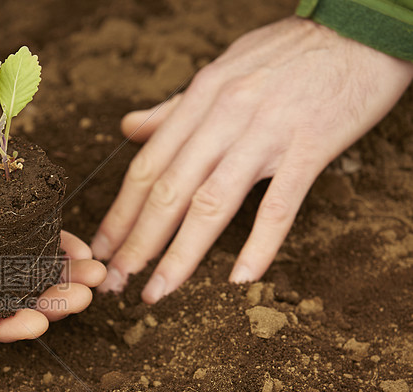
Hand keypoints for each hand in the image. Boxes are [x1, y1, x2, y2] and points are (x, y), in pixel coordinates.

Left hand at [92, 17, 412, 301]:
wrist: (361, 31)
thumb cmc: (291, 51)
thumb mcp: (222, 68)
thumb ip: (174, 109)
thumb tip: (129, 129)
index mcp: (199, 100)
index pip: (147, 167)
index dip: (120, 213)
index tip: (101, 248)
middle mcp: (224, 118)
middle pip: (168, 191)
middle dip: (137, 243)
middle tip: (116, 281)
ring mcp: (266, 134)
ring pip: (211, 204)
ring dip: (180, 255)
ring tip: (157, 291)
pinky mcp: (310, 148)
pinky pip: (279, 206)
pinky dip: (259, 245)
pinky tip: (239, 279)